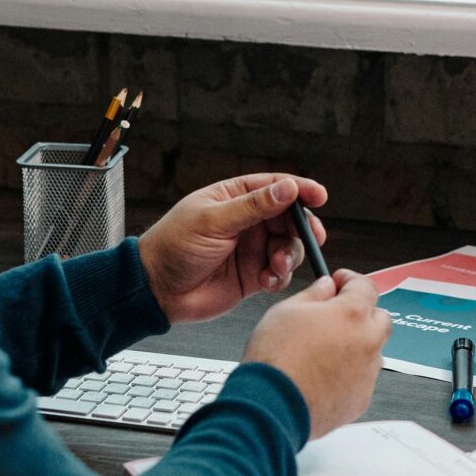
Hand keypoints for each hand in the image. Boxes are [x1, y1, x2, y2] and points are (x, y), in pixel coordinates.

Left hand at [137, 173, 327, 325]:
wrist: (157, 289)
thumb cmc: (174, 245)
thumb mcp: (213, 221)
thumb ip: (253, 206)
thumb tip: (288, 188)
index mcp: (234, 198)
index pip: (275, 187)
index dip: (300, 189)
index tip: (319, 196)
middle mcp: (247, 221)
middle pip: (290, 218)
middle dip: (302, 228)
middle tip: (310, 238)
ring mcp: (252, 248)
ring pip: (289, 247)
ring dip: (290, 255)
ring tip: (276, 265)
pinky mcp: (253, 275)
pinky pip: (280, 273)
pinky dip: (280, 276)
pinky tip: (267, 280)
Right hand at [243, 270, 389, 439]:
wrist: (273, 406)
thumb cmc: (276, 360)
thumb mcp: (286, 310)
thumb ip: (313, 294)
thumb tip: (325, 287)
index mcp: (352, 314)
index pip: (366, 286)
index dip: (351, 281)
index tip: (340, 283)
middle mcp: (367, 342)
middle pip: (380, 319)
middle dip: (361, 314)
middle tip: (336, 316)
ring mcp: (367, 374)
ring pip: (372, 352)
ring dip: (356, 346)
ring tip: (323, 352)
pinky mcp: (361, 400)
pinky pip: (362, 380)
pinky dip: (349, 375)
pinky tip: (323, 376)